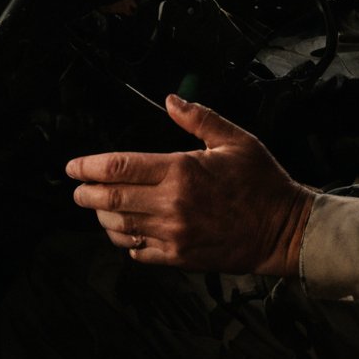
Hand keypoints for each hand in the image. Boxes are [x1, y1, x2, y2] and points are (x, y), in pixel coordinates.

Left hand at [67, 95, 315, 274]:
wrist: (284, 230)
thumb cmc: (261, 183)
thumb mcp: (235, 140)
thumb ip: (199, 119)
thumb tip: (171, 100)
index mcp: (181, 171)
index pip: (119, 167)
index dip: (89, 166)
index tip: (74, 166)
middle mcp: (171, 205)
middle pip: (110, 199)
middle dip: (85, 193)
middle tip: (77, 188)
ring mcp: (173, 234)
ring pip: (119, 227)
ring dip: (102, 217)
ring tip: (99, 207)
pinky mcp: (179, 257)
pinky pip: (138, 252)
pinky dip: (125, 241)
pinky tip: (126, 231)